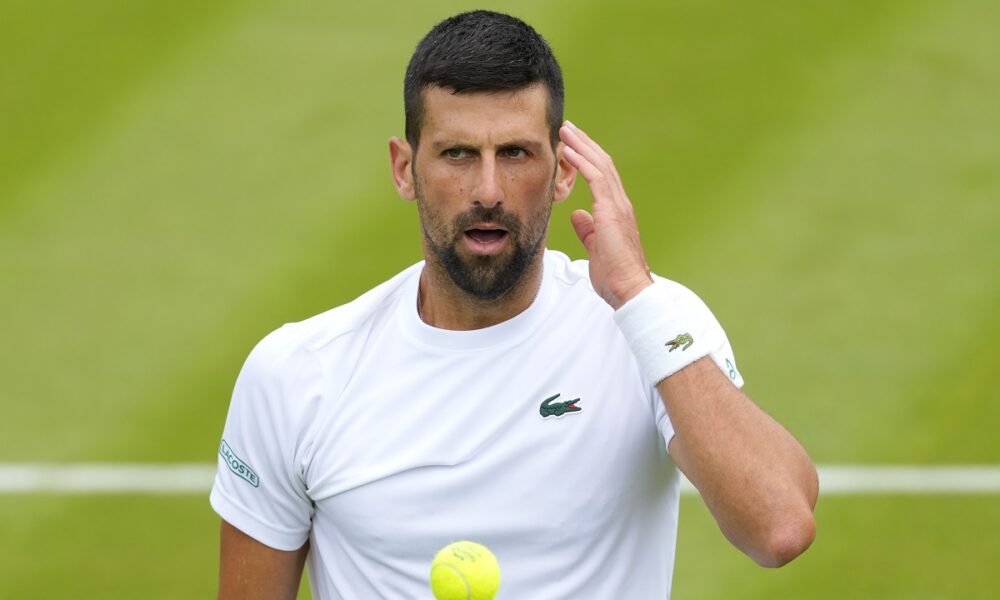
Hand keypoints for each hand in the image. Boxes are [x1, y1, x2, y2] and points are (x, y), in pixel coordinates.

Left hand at [559, 121, 652, 308]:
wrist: (630, 288)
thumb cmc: (615, 275)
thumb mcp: (596, 248)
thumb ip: (588, 231)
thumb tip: (578, 216)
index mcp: (616, 211)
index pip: (603, 177)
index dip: (588, 159)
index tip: (573, 146)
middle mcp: (620, 203)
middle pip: (602, 164)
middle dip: (585, 144)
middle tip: (569, 128)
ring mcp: (618, 205)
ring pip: (600, 165)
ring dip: (582, 146)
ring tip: (566, 131)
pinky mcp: (611, 210)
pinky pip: (596, 178)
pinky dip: (583, 162)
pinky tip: (570, 151)